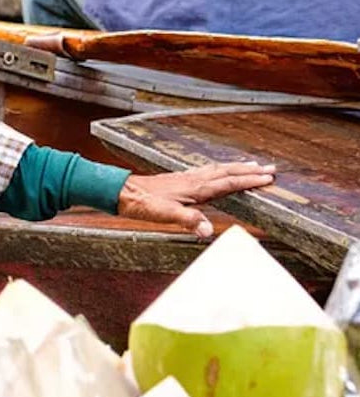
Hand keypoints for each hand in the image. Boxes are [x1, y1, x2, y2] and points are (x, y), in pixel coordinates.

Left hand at [116, 161, 275, 238]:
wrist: (124, 193)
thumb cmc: (144, 204)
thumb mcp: (166, 215)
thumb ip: (189, 220)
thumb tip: (208, 231)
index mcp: (196, 188)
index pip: (228, 182)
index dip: (249, 180)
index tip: (268, 178)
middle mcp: (194, 179)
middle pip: (227, 172)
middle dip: (249, 170)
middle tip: (270, 168)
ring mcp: (187, 178)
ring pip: (218, 169)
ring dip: (236, 167)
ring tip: (252, 165)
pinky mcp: (180, 179)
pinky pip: (207, 171)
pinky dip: (220, 169)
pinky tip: (219, 171)